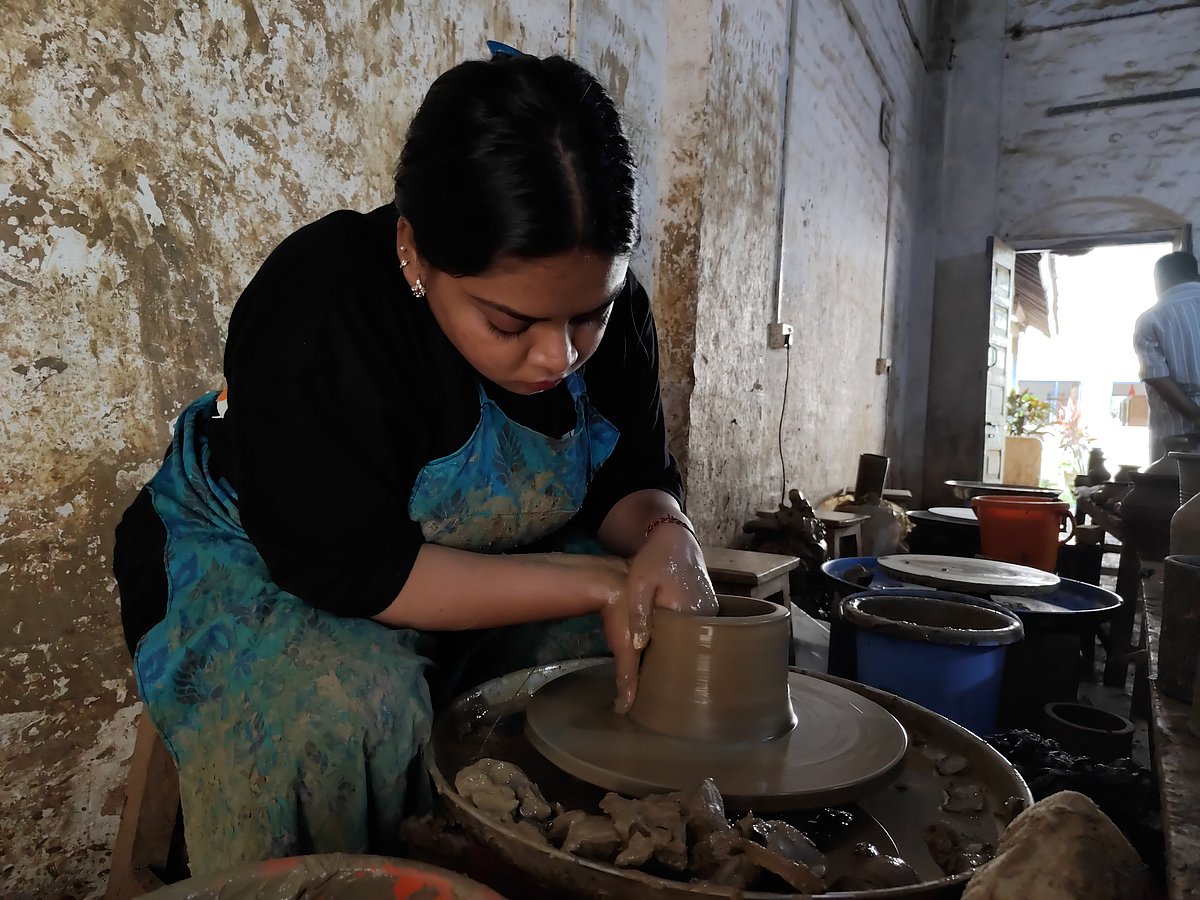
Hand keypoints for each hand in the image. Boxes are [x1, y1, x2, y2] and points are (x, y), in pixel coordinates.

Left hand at [606, 523, 717, 712]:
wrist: (675, 538)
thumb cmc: (653, 560)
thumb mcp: (639, 584)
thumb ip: (640, 613)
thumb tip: (639, 646)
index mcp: (689, 612)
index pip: (678, 649)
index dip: (663, 664)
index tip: (647, 681)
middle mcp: (706, 616)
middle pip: (689, 648)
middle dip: (672, 662)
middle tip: (650, 681)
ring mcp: (711, 613)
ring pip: (693, 640)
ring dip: (679, 651)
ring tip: (659, 670)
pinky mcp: (709, 610)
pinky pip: (696, 632)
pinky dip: (684, 639)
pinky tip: (668, 647)